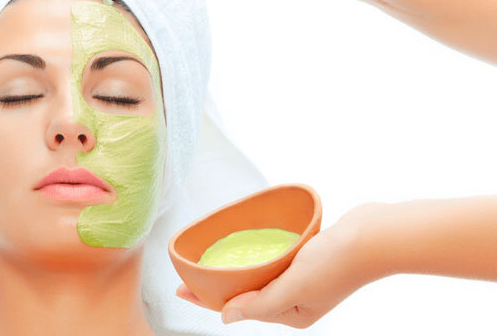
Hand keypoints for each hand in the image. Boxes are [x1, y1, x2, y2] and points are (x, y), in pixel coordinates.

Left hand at [176, 203, 391, 327]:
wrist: (373, 235)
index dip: (209, 300)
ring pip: (260, 276)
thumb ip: (259, 303)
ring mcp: (303, 278)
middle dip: (219, 286)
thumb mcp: (293, 288)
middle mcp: (296, 299)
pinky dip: (258, 255)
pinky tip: (246, 246)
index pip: (241, 308)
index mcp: (292, 314)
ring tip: (212, 263)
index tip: (181, 290)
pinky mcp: (308, 257)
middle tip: (190, 276)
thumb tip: (225, 317)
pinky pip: (274, 259)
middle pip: (248, 293)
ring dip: (237, 270)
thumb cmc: (335, 263)